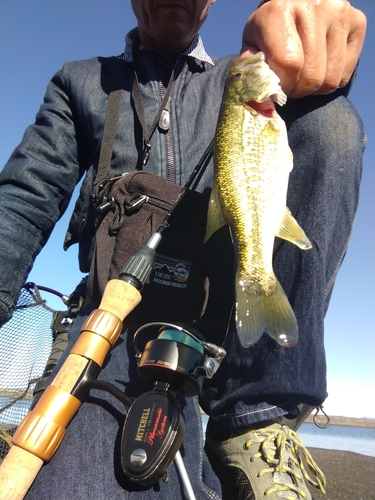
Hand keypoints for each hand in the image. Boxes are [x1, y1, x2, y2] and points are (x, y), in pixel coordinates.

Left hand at [241, 0, 366, 97]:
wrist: (293, 6)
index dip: (282, 85)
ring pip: (329, 80)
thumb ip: (252, 68)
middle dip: (297, 89)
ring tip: (303, 74)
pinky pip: (343, 75)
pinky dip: (330, 80)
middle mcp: (314, 5)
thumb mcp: (252, 44)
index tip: (277, 85)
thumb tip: (261, 94)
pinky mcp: (357, 22)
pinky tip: (320, 66)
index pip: (288, 64)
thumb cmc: (269, 31)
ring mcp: (339, 12)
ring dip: (313, 88)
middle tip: (290, 81)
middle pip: (311, 77)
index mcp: (280, 9)